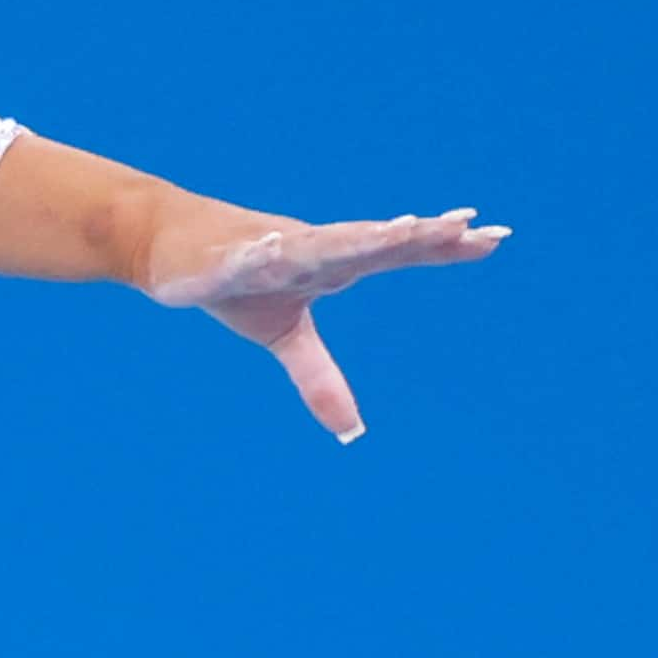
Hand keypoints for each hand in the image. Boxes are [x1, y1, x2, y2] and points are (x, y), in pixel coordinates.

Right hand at [140, 200, 510, 441]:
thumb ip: (321, 378)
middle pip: (370, 241)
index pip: (394, 252)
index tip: (494, 237)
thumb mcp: (283, 337)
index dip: (440, 246)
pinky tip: (274, 247)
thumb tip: (352, 433)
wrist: (163, 245)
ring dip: (357, 237)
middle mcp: (309, 247)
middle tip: (465, 223)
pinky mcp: (222, 259)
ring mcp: (267, 249)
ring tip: (399, 228)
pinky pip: (243, 259)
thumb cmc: (234, 283)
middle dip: (414, 235)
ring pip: (319, 243)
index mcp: (330, 260)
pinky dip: (258, 254)